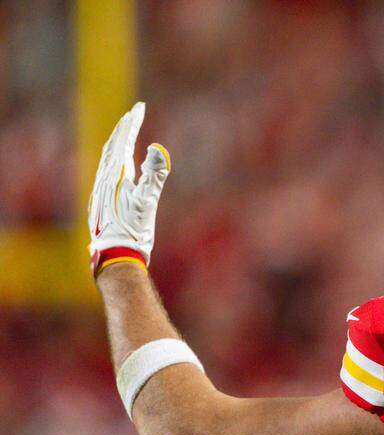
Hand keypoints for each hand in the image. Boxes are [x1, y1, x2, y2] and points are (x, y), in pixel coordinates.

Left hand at [88, 102, 171, 276]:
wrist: (115, 253)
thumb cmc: (134, 229)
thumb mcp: (148, 201)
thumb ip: (154, 174)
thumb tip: (156, 148)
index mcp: (116, 175)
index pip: (124, 141)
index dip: (132, 123)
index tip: (140, 107)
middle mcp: (105, 178)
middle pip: (112, 145)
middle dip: (123, 128)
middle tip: (133, 113)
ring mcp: (101, 188)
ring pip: (106, 157)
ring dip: (116, 142)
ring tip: (123, 133)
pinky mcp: (101, 199)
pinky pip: (105, 169)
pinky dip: (113, 158)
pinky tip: (115, 164)